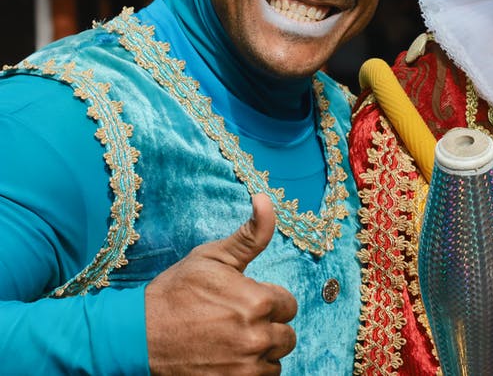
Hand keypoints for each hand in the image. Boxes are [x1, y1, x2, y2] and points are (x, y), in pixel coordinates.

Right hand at [145, 194, 297, 374]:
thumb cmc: (175, 293)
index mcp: (258, 301)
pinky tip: (228, 359)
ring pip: (275, 359)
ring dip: (260, 352)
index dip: (267, 302)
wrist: (137, 335)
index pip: (288, 305)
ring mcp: (245, 366)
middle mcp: (257, 336)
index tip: (244, 302)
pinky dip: (250, 371)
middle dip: (267, 327)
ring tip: (230, 341)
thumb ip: (250, 234)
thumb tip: (265, 199)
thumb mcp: (212, 257)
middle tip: (235, 323)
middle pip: (286, 335)